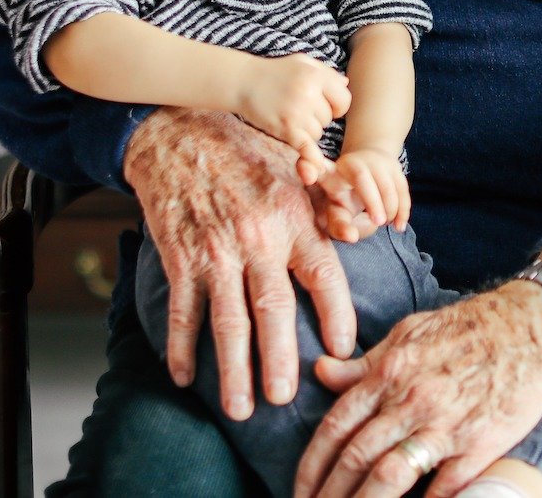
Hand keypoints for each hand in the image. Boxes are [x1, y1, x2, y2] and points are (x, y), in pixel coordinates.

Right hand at [123, 108, 357, 419]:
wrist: (181, 132)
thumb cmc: (247, 153)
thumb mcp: (295, 170)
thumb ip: (327, 204)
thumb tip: (361, 229)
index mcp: (292, 217)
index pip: (324, 275)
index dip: (336, 316)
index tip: (342, 351)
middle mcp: (257, 236)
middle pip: (273, 311)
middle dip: (279, 361)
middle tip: (284, 400)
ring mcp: (215, 249)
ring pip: (227, 321)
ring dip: (233, 370)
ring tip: (241, 409)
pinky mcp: (180, 255)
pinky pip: (183, 310)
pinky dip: (181, 347)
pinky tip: (185, 377)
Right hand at [236, 54, 349, 177]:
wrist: (242, 81)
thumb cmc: (274, 72)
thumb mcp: (301, 62)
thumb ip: (326, 72)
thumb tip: (345, 84)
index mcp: (316, 75)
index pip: (344, 100)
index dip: (337, 105)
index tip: (325, 105)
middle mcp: (309, 93)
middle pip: (329, 119)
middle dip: (317, 117)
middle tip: (298, 108)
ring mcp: (297, 112)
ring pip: (317, 134)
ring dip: (307, 131)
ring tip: (289, 116)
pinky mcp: (286, 128)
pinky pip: (307, 148)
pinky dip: (312, 159)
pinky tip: (317, 167)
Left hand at [293, 283, 541, 497]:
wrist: (530, 327)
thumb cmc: (468, 328)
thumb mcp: (408, 333)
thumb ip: (364, 362)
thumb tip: (321, 372)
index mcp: (390, 371)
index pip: (337, 426)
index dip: (313, 465)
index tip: (300, 490)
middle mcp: (411, 399)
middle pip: (357, 458)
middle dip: (330, 495)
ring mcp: (446, 424)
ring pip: (391, 476)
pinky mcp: (480, 445)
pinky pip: (444, 488)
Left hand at [317, 148, 409, 241]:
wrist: (368, 163)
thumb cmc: (345, 194)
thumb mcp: (335, 206)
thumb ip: (338, 224)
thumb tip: (351, 236)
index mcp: (330, 173)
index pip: (319, 170)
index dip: (309, 169)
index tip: (311, 181)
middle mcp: (352, 163)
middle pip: (361, 178)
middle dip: (371, 200)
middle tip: (377, 223)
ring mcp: (374, 162)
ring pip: (384, 183)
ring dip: (389, 207)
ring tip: (387, 224)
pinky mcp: (393, 166)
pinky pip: (401, 187)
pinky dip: (402, 208)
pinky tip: (399, 225)